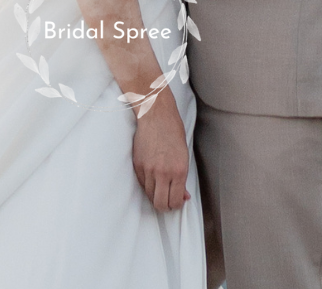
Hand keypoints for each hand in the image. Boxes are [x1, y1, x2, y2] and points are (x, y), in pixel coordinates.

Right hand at [132, 90, 190, 211]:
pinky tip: (152, 176)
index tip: (177, 201)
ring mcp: (148, 169)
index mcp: (179, 171)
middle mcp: (163, 173)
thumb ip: (182, 178)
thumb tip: (182, 196)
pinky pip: (142, 183)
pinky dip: (147, 184)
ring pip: (149, 195)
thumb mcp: (184, 155)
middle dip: (165, 205)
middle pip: (160, 204)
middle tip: (168, 199)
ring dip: (155, 194)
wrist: (156, 115)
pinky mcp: (137, 165)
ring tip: (160, 186)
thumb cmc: (173, 132)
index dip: (176, 205)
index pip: (175, 201)